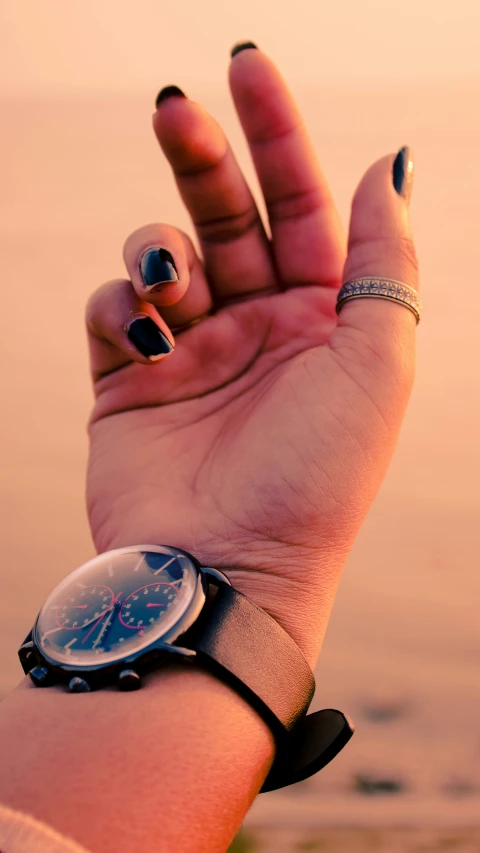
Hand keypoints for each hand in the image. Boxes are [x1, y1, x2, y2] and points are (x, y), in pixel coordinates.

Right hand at [85, 45, 417, 667]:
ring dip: (157, 244)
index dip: (277, 134)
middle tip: (173, 106)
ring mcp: (192, 351)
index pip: (300, 204)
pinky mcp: (128, 380)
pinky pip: (111, 309)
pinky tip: (140, 335)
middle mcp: (257, 326)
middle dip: (202, 155)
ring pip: (161, 254)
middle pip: (225, 213)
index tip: (246, 66)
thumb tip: (388, 162)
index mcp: (321, 317)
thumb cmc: (316, 476)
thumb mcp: (378, 362)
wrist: (230, 570)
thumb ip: (387, 260)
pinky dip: (117, 304)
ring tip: (168, 275)